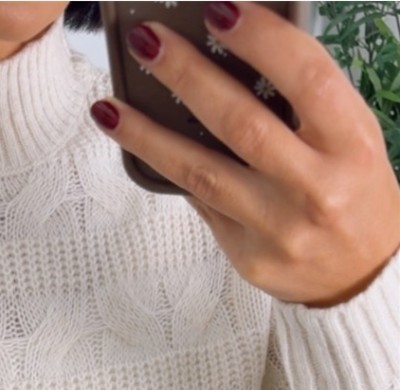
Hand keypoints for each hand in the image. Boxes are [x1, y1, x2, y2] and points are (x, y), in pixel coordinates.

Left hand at [90, 0, 399, 306]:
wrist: (363, 280)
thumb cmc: (355, 194)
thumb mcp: (351, 139)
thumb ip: (305, 103)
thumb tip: (230, 58)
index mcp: (351, 145)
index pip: (306, 79)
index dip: (260, 39)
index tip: (217, 11)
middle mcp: (316, 188)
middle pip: (240, 123)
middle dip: (186, 76)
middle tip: (146, 42)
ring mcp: (277, 228)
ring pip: (201, 172)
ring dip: (148, 136)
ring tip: (109, 110)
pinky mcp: (248, 257)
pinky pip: (202, 204)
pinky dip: (171, 172)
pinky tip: (142, 147)